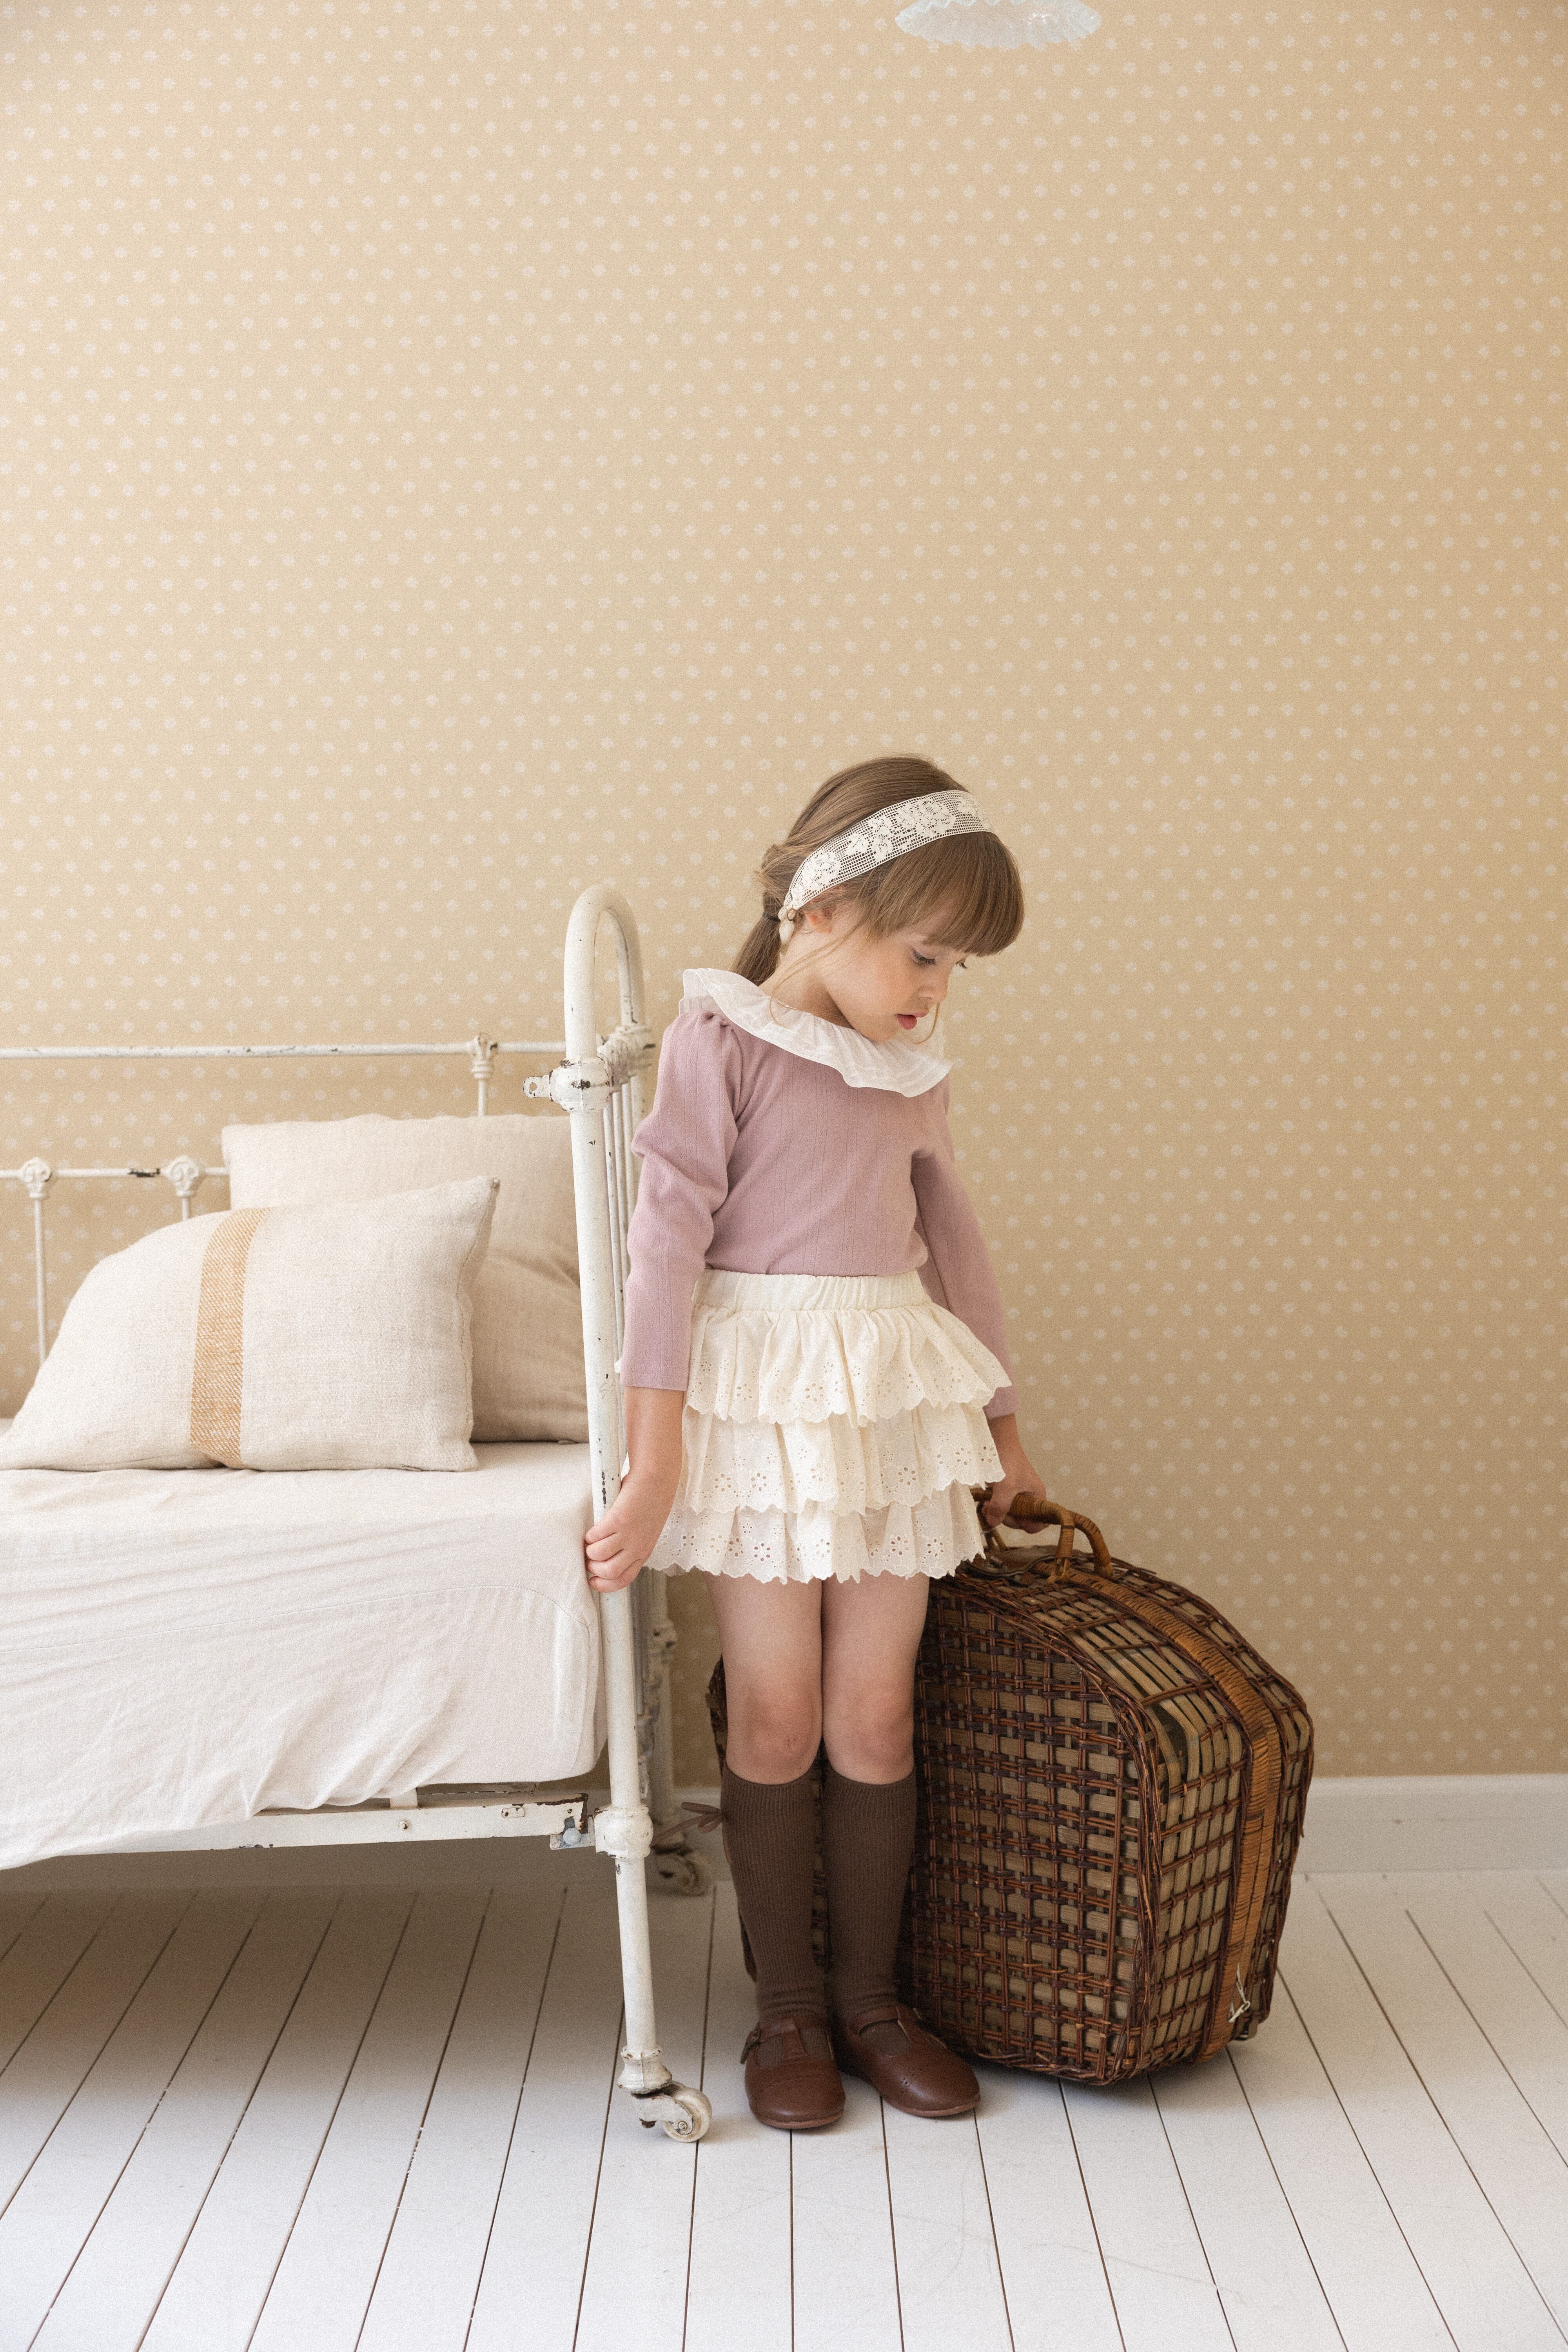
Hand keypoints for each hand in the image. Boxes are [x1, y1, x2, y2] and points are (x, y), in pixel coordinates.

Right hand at [583, 1469, 677, 1593]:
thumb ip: (631, 1545)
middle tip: (588, 1558)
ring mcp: (627, 1534)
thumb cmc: (650, 1502)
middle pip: (609, 1572)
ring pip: (598, 1555)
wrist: (657, 1479)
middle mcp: (637, 1547)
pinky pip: (594, 1536)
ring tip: (590, 1542)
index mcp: (644, 1551)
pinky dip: (589, 1535)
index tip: (593, 1582)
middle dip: (593, 1569)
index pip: (624, 1579)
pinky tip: (593, 1529)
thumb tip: (609, 1556)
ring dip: (589, 1551)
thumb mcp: (645, 1531)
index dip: (605, 1585)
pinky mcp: (617, 1519)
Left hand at [978, 1413, 1048, 1529]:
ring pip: (1007, 1513)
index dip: (1024, 1525)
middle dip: (1004, 1517)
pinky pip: (1000, 1504)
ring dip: (995, 1510)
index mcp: (1037, 1497)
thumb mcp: (1005, 1487)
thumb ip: (1000, 1507)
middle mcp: (1029, 1497)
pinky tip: (985, 1498)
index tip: (1010, 1517)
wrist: (996, 1440)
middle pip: (1019, 1520)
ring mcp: (1017, 1494)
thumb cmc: (1006, 1460)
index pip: (1038, 1523)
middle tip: (990, 1508)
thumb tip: (993, 1522)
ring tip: (985, 1502)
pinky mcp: (1006, 1490)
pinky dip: (992, 1504)